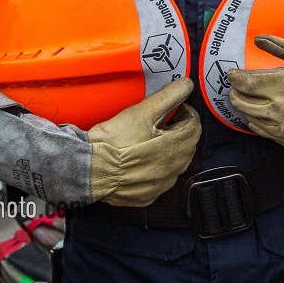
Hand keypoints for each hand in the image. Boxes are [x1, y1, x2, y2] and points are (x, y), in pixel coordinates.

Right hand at [88, 78, 201, 205]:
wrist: (88, 168)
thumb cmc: (115, 140)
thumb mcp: (142, 112)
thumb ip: (168, 96)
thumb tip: (187, 85)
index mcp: (177, 147)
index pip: (195, 125)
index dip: (186, 113)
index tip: (175, 109)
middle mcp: (174, 169)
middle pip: (188, 145)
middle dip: (179, 131)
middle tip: (161, 123)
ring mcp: (161, 185)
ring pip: (176, 163)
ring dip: (170, 150)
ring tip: (150, 140)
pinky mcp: (147, 197)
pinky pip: (160, 180)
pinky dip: (156, 169)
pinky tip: (141, 161)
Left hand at [227, 36, 283, 154]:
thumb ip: (283, 48)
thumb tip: (259, 40)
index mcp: (282, 85)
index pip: (245, 83)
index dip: (235, 78)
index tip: (233, 74)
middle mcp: (280, 110)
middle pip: (243, 104)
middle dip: (237, 94)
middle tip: (237, 88)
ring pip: (254, 122)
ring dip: (247, 111)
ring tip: (248, 103)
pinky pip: (270, 136)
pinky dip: (263, 126)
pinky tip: (266, 119)